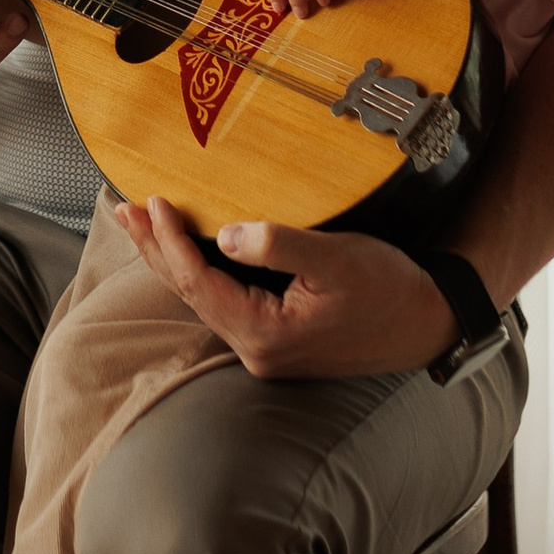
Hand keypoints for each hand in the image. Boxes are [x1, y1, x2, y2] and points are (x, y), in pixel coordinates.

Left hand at [115, 196, 457, 380]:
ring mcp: (266, 349)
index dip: (170, 243)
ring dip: (174, 260)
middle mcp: (258, 350)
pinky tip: (191, 249)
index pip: (199, 284)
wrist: (429, 322)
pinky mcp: (277, 339)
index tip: (152, 202)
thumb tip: (227, 233)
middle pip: (192, 295)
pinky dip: (202, 271)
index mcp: (266, 335)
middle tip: (124, 210)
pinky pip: (225, 301)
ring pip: (205, 299)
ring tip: (145, 224)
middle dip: (156, 251)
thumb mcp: (338, 258)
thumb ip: (280, 245)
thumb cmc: (390, 288)